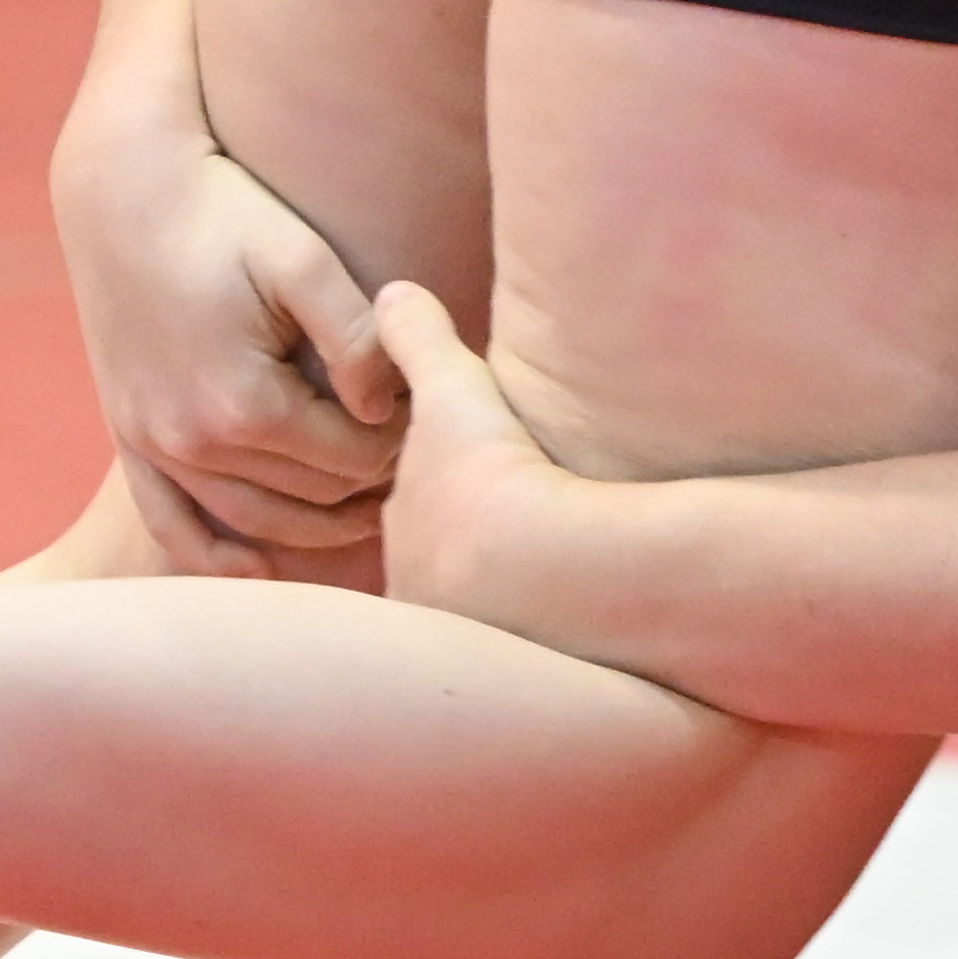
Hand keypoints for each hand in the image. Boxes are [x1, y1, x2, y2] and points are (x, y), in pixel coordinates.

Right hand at [53, 105, 413, 574]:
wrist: (123, 188)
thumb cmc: (225, 212)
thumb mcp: (304, 258)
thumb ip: (358, 338)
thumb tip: (388, 406)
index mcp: (245, 406)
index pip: (354, 458)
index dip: (404, 440)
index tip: (430, 409)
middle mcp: (192, 442)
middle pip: (310, 493)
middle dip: (370, 479)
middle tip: (415, 455)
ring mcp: (153, 445)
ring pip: (252, 519)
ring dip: (315, 524)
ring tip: (371, 509)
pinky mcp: (130, 435)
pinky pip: (170, 522)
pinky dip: (214, 554)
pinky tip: (258, 569)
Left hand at [368, 279, 561, 613]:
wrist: (545, 563)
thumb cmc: (493, 473)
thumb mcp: (454, 390)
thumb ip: (418, 341)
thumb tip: (390, 291)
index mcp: (405, 527)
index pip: (417, 509)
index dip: (444, 492)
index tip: (476, 485)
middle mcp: (416, 588)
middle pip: (438, 564)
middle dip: (464, 551)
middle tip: (509, 533)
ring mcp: (458, 633)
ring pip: (472, 610)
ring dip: (499, 596)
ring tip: (542, 581)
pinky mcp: (505, 666)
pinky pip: (517, 646)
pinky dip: (536, 632)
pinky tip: (567, 625)